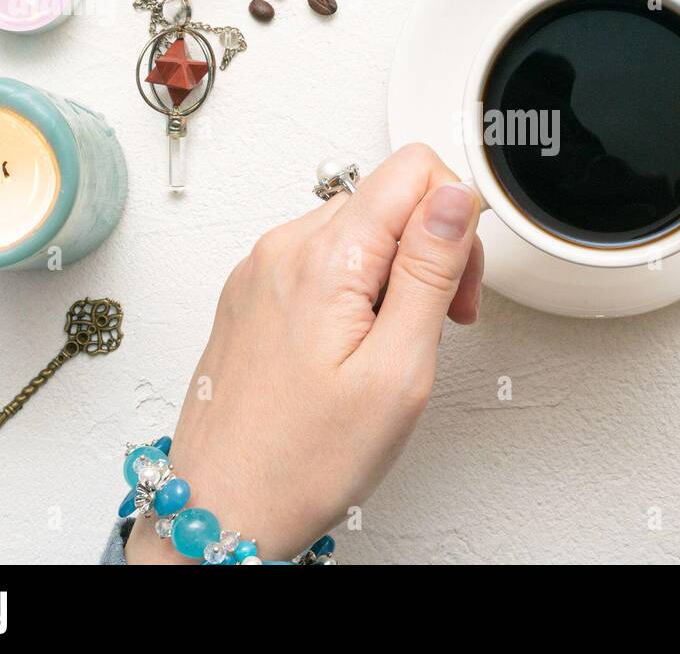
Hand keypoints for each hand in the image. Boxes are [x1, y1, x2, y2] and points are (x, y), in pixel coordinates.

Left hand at [126, 144, 482, 562]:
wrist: (221, 510)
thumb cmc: (302, 460)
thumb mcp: (398, 369)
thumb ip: (432, 270)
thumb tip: (456, 196)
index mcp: (325, 258)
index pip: (415, 169)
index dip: (457, 218)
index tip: (458, 280)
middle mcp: (283, 249)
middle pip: (387, 198)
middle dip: (429, 251)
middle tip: (434, 325)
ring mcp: (261, 271)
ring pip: (357, 230)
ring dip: (392, 274)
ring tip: (389, 347)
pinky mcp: (251, 295)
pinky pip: (321, 261)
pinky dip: (354, 290)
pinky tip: (353, 348)